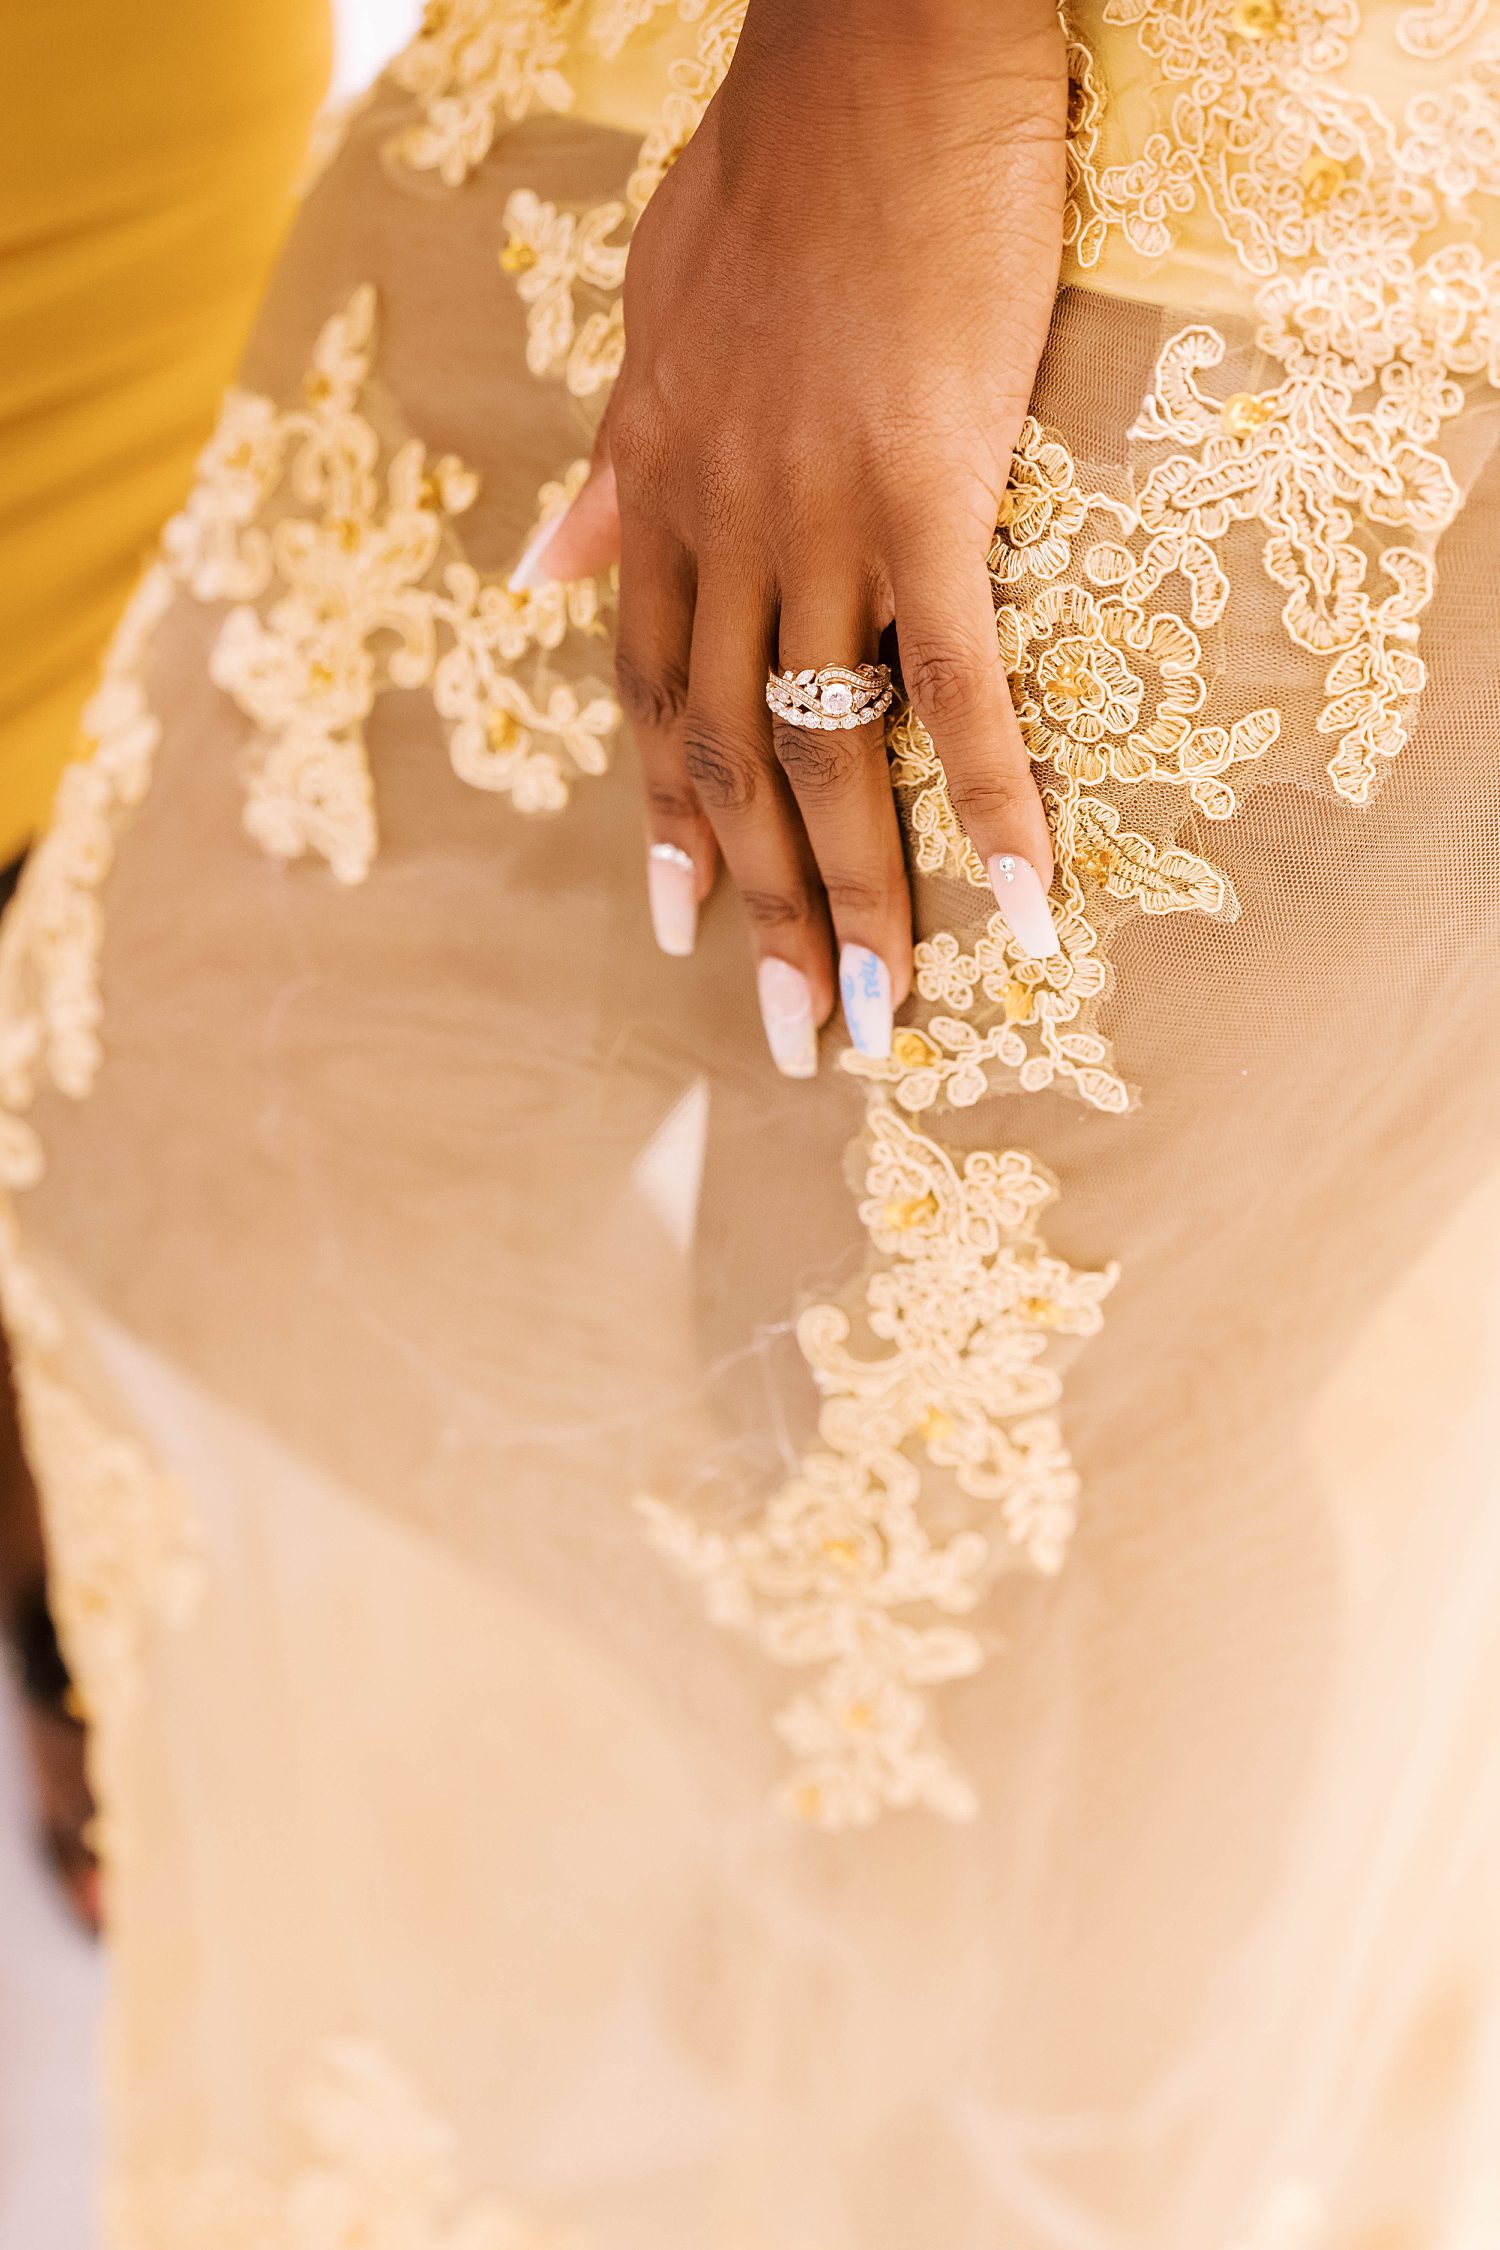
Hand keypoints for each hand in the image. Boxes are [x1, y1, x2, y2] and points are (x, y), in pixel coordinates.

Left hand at [517, 0, 1067, 1074]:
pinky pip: (957, 677)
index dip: (664, 821)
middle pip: (730, 759)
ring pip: (826, 748)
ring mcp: (821, 518)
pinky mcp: (929, 493)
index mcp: (659, 492)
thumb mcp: (651, 316)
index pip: (652, 693)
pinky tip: (1020, 900)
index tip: (672, 927)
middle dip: (754, 911)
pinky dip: (990, 797)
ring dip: (853, 899)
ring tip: (878, 1014)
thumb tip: (545, 557)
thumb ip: (609, 458)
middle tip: (791, 1035)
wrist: (878, 47)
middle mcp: (721, 527)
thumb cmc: (779, 166)